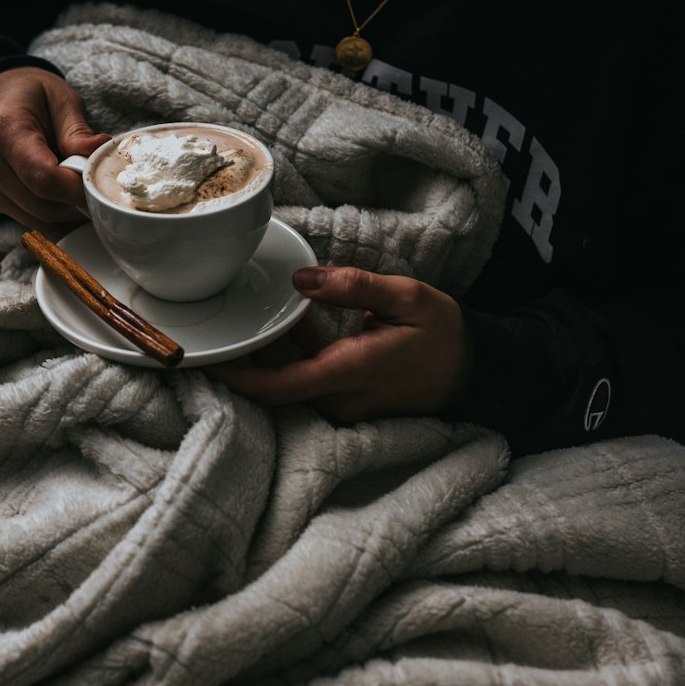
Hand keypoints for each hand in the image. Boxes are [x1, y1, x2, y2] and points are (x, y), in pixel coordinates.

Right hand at [0, 68, 110, 227]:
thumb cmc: (30, 94)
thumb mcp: (61, 99)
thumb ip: (78, 132)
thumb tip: (99, 154)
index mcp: (2, 128)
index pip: (43, 179)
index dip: (77, 190)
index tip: (100, 187)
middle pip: (41, 205)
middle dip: (75, 202)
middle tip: (94, 186)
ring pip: (37, 218)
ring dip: (65, 211)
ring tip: (74, 184)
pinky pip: (27, 218)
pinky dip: (50, 211)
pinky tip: (57, 190)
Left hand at [210, 267, 473, 421]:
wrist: (476, 372)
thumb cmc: (444, 333)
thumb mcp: (408, 297)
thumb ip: (354, 287)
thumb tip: (302, 280)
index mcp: (350, 371)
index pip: (279, 385)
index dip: (239, 376)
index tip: (209, 359)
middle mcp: (341, 397)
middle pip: (276, 383)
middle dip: (246, 358)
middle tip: (220, 323)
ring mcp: (345, 405)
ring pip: (291, 382)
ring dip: (269, 355)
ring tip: (245, 319)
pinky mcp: (349, 402)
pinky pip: (308, 382)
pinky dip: (291, 357)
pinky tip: (284, 327)